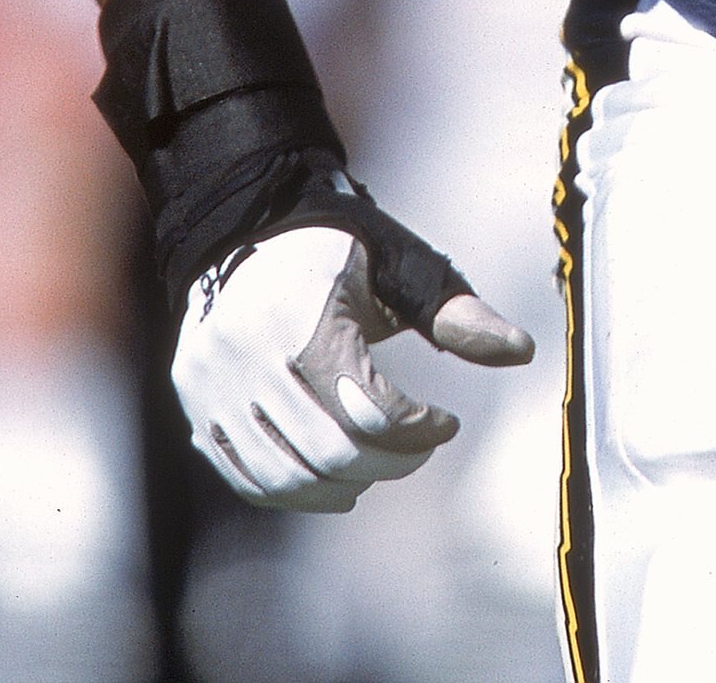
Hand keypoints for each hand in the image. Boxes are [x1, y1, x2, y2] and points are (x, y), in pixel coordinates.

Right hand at [171, 215, 532, 513]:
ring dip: (343, 487)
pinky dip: (294, 491)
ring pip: (285, 478)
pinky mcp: (195, 408)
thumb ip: (452, 313)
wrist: (244, 224)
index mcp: (300, 317)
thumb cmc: (336, 247)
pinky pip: (246, 477)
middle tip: (419, 450)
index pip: (368, 410)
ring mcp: (210, 388)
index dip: (419, 430)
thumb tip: (520, 351)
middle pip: (329, 452)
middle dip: (390, 463)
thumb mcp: (398, 264)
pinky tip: (332, 477)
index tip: (446, 423)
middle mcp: (245, 357)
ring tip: (378, 467)